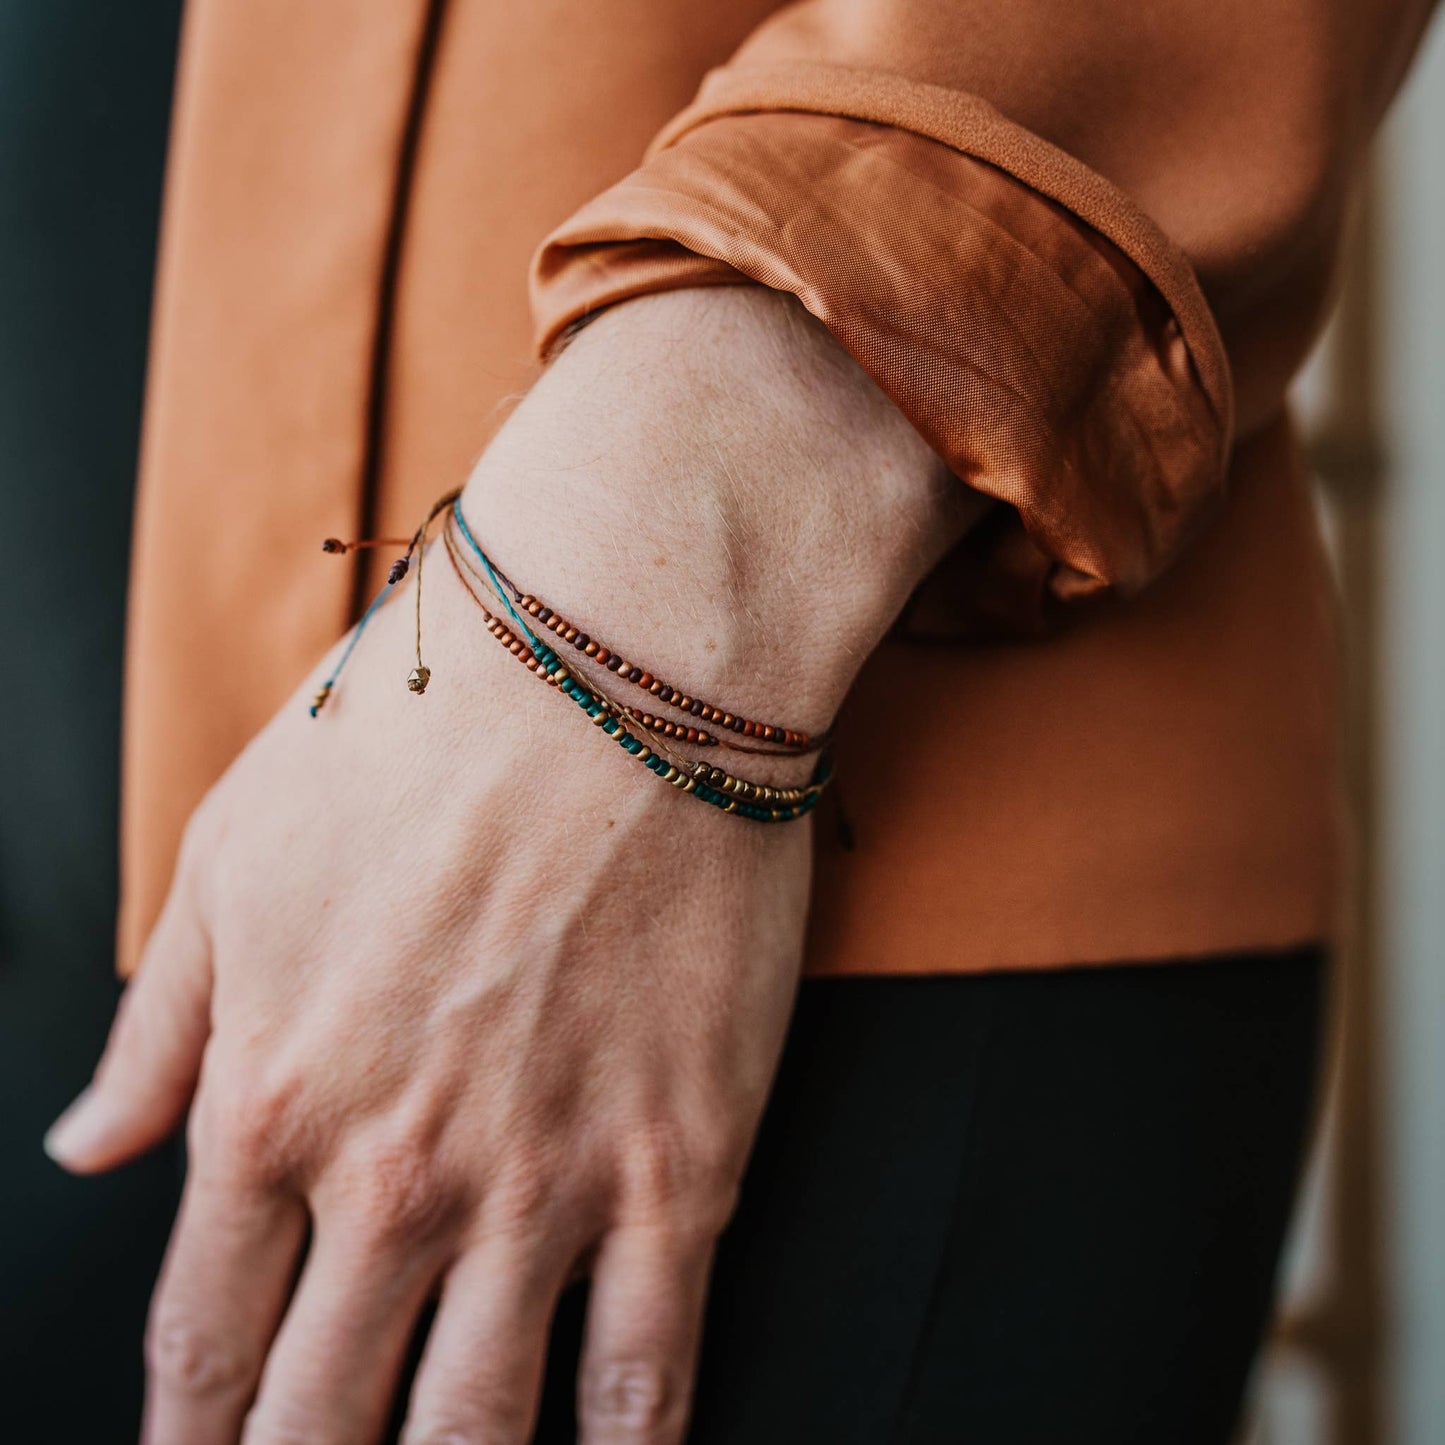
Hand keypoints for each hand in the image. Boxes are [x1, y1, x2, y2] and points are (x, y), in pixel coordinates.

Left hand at [46, 289, 977, 1442]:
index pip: (205, 1336)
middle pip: (325, 1415)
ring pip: (476, 1425)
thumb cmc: (425, 732)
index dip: (191, 1433)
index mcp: (276, 1097)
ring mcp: (550, 1181)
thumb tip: (88, 1148)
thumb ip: (161, 1024)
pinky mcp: (685, 1162)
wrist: (620, 663)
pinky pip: (648, 1367)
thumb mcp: (235, 851)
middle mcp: (400, 1173)